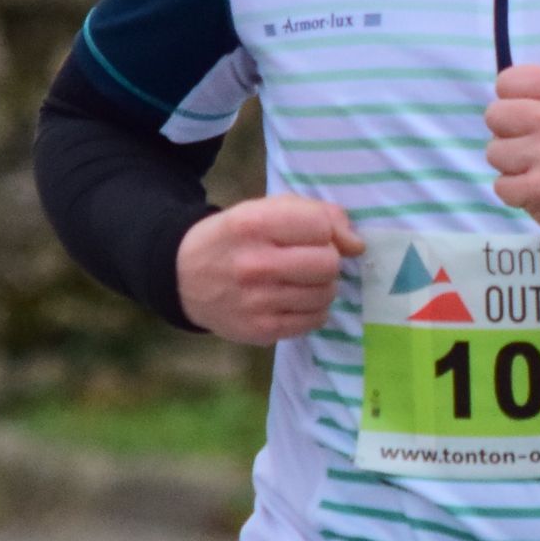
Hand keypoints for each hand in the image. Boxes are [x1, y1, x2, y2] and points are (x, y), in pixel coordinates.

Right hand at [178, 196, 363, 344]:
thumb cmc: (235, 238)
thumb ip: (316, 214)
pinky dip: (313, 309)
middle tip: (309, 260)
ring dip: (322, 286)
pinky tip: (294, 300)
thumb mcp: (265, 209)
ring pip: (326, 294)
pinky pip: (315, 320)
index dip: (326, 230)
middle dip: (327, 260)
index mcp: (254, 224)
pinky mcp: (261, 330)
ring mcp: (257, 302)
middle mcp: (254, 264)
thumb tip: (357, 244)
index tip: (314, 236)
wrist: (183, 277)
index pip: (321, 226)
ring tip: (300, 280)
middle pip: (328, 263)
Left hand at [484, 66, 539, 252]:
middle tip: (532, 146)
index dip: (511, 100)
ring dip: (512, 165)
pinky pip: (501, 185)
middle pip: (494, 115)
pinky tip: (539, 191)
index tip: (526, 116)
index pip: (508, 81)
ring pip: (493, 152)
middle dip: (508, 132)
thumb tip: (503, 99)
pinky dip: (516, 193)